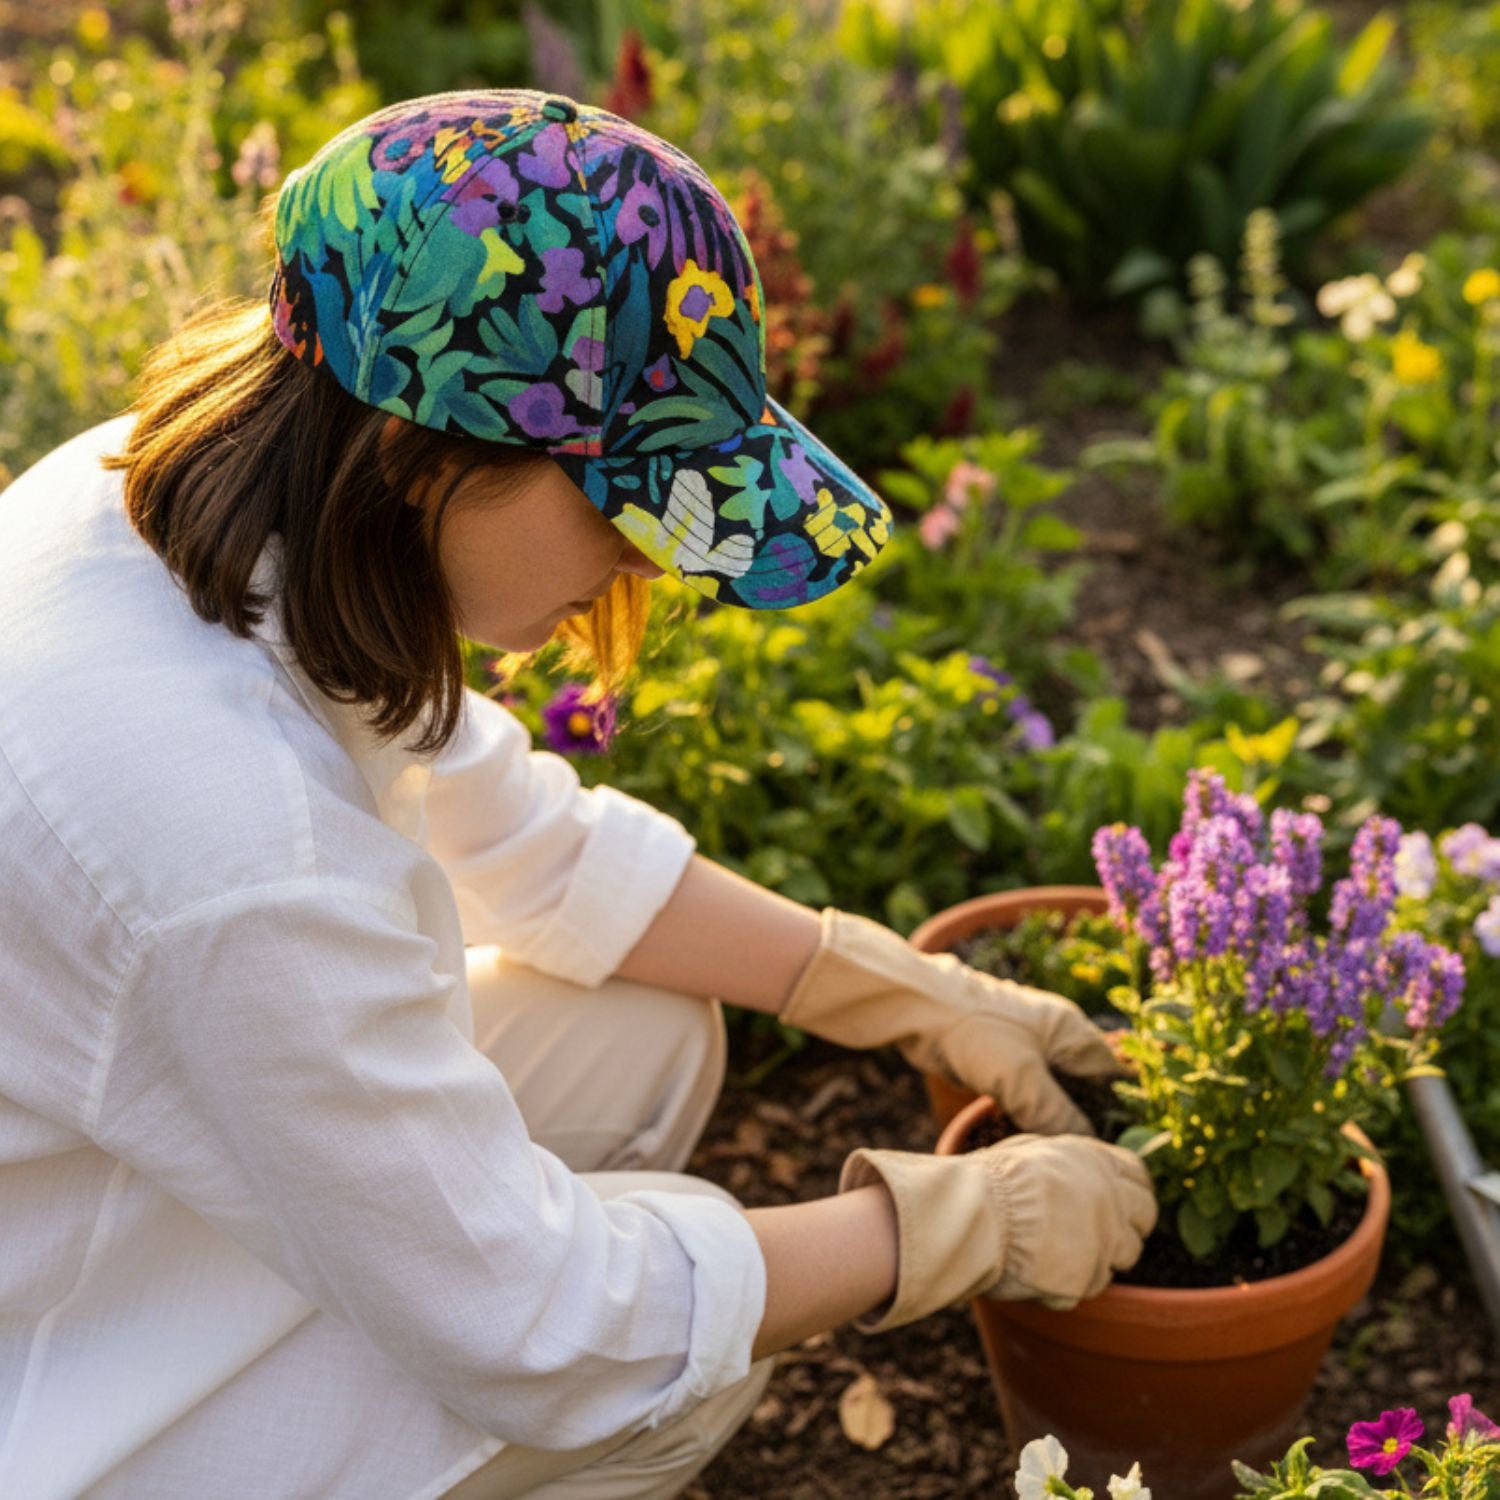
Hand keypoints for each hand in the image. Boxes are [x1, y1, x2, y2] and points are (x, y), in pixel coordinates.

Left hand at [778, 906, 1122, 1134]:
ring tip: (1064, 1161)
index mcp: (1072, 1031)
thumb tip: (1087, 1148)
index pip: (1113, 1076)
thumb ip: (1057, 1113)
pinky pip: (1029, 1094)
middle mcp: (1056, 1037)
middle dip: (1087, 1122)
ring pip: (1055, 1094)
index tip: (1120, 1149)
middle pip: (1086, 1088)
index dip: (1119, 1112)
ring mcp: (1028, 1048)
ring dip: (1056, 1122)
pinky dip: (1032, 1117)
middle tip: (1090, 1163)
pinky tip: (1031, 1145)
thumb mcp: (1021, 1077)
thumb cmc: (975, 1031)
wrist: (918, 1009)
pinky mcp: (1002, 1061)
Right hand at [838, 1131, 1157, 1332]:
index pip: (1141, 1179)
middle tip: (1093, 1232)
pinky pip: (1088, 1287)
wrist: (970, 1215)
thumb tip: (1082, 1170)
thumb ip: (1070, 1162)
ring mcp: (1103, 1241)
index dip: (1132, 1192)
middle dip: (1126, 1228)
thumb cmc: (991, 1179)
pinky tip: (1039, 1269)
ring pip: (1120, 1259)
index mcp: (1097, 1160)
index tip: (1119, 1202)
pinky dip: (1069, 1283)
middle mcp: (1111, 1199)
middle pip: (1145, 1221)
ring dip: (1096, 1258)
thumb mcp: (1034, 1151)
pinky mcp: (1087, 1278)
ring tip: (1055, 1250)